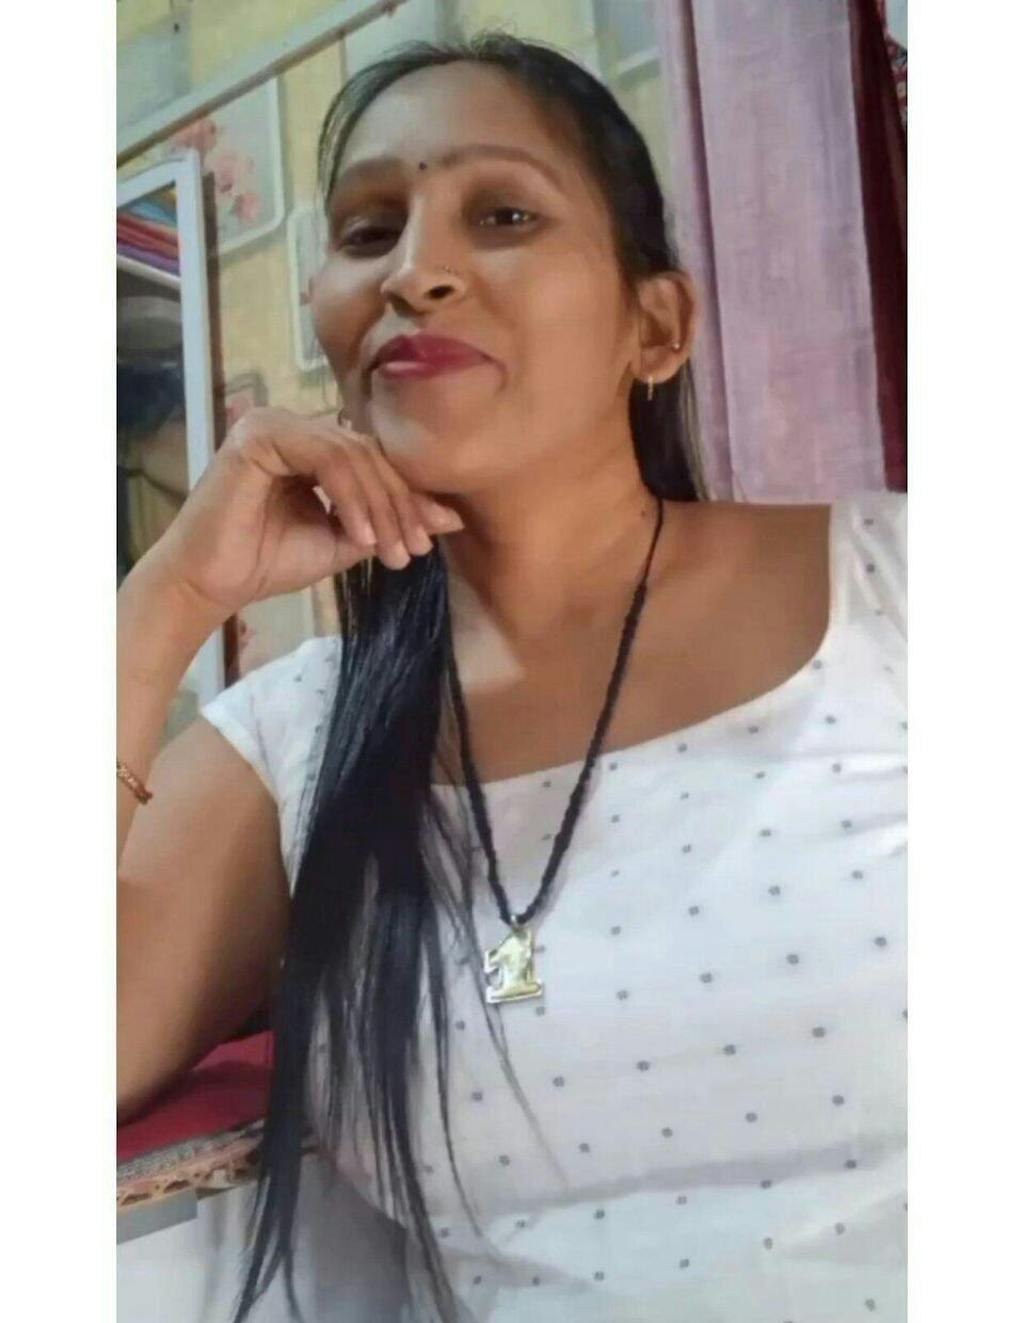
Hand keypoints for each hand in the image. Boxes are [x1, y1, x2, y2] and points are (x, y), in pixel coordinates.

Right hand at [135, 407, 463, 626]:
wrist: (213, 584)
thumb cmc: (268, 562)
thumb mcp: (344, 540)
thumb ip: (389, 522)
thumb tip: (451, 518)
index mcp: (311, 444)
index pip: (373, 460)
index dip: (406, 498)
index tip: (430, 540)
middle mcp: (294, 425)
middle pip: (368, 454)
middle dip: (399, 505)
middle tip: (416, 549)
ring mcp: (274, 424)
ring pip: (352, 456)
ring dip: (379, 506)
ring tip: (390, 551)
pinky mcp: (260, 435)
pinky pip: (326, 460)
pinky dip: (351, 499)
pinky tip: (362, 536)